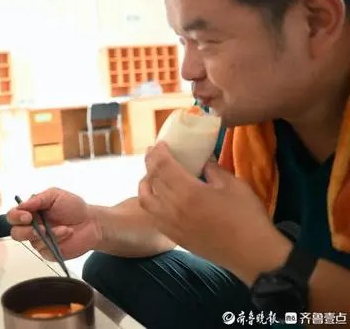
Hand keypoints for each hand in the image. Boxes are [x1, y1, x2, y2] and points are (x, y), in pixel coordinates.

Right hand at [7, 188, 100, 260]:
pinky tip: (67, 233)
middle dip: (25, 231)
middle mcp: (32, 227)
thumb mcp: (56, 195)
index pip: (13, 216)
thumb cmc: (74, 207)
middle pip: (16, 233)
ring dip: (47, 235)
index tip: (27, 216)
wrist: (92, 222)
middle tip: (40, 228)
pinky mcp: (48, 252)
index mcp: (31, 212)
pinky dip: (57, 241)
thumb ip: (38, 199)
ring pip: (32, 242)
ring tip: (63, 228)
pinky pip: (45, 250)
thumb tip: (22, 205)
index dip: (16, 216)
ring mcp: (39, 241)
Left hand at [139, 142, 290, 281]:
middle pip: (152, 180)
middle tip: (154, 153)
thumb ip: (213, 168)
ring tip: (151, 176)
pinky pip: (153, 216)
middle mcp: (173, 207)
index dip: (158, 152)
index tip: (160, 143)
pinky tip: (159, 198)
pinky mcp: (174, 237)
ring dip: (145, 184)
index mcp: (188, 191)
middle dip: (150, 163)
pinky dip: (151, 202)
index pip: (163, 166)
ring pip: (146, 200)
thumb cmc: (246, 216)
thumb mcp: (233, 184)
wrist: (252, 254)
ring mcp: (171, 224)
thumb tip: (202, 158)